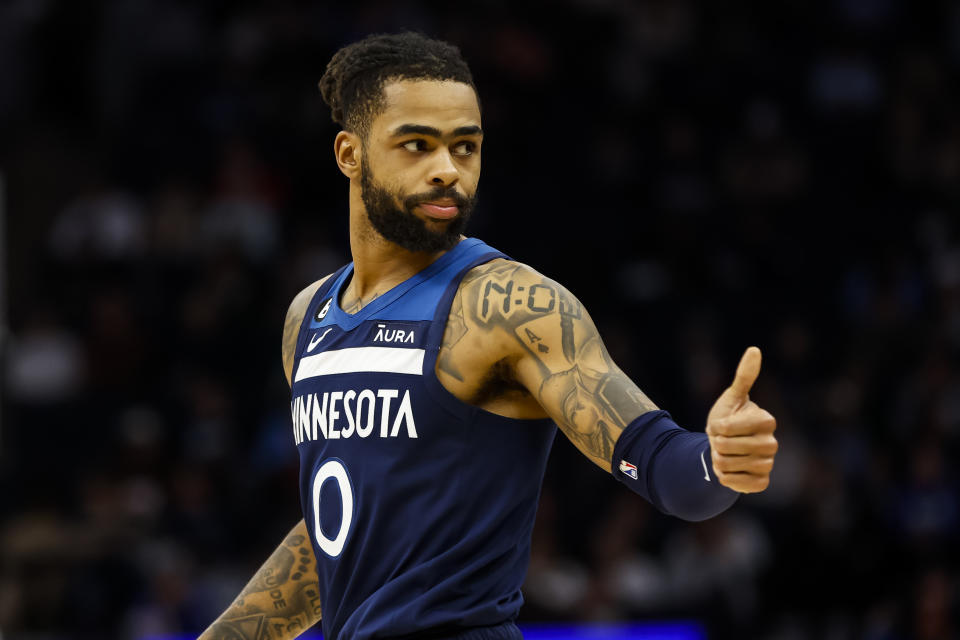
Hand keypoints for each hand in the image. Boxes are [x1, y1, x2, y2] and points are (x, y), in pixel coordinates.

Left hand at [706, 346, 777, 492]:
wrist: (723, 446)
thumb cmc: (727, 418)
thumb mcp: (731, 397)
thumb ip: (744, 376)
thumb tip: (755, 349)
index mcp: (767, 420)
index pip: (729, 427)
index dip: (718, 427)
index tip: (721, 425)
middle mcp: (772, 443)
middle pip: (727, 448)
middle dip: (716, 444)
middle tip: (721, 442)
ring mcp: (769, 464)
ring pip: (731, 466)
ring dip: (719, 461)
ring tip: (724, 455)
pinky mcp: (762, 482)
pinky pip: (739, 484)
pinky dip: (727, 478)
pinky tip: (729, 470)